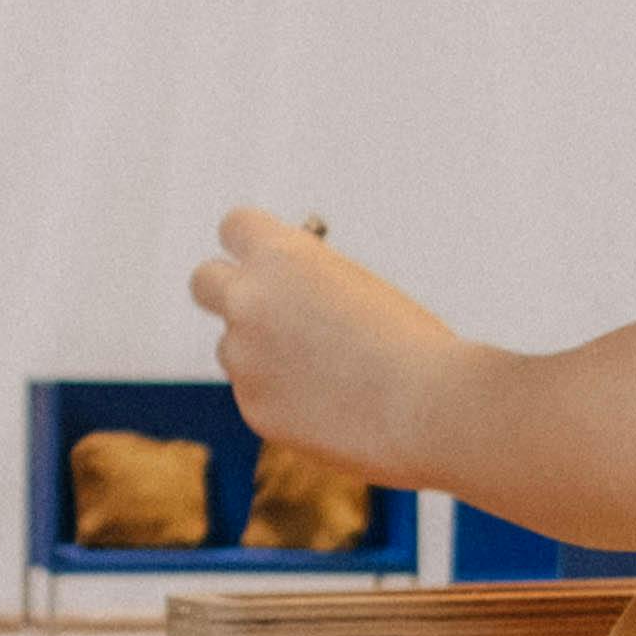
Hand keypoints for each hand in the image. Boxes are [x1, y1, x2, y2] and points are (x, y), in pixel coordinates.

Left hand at [188, 208, 460, 478]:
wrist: (431, 407)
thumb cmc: (412, 346)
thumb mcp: (357, 288)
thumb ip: (306, 285)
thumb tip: (282, 295)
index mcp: (282, 255)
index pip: (234, 226)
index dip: (251, 243)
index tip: (264, 258)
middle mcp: (249, 300)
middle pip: (204, 281)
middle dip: (227, 290)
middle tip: (258, 308)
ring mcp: (245, 357)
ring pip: (234, 349)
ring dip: (264, 355)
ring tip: (331, 376)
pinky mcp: (253, 409)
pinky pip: (258, 396)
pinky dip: (285, 400)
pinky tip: (334, 410)